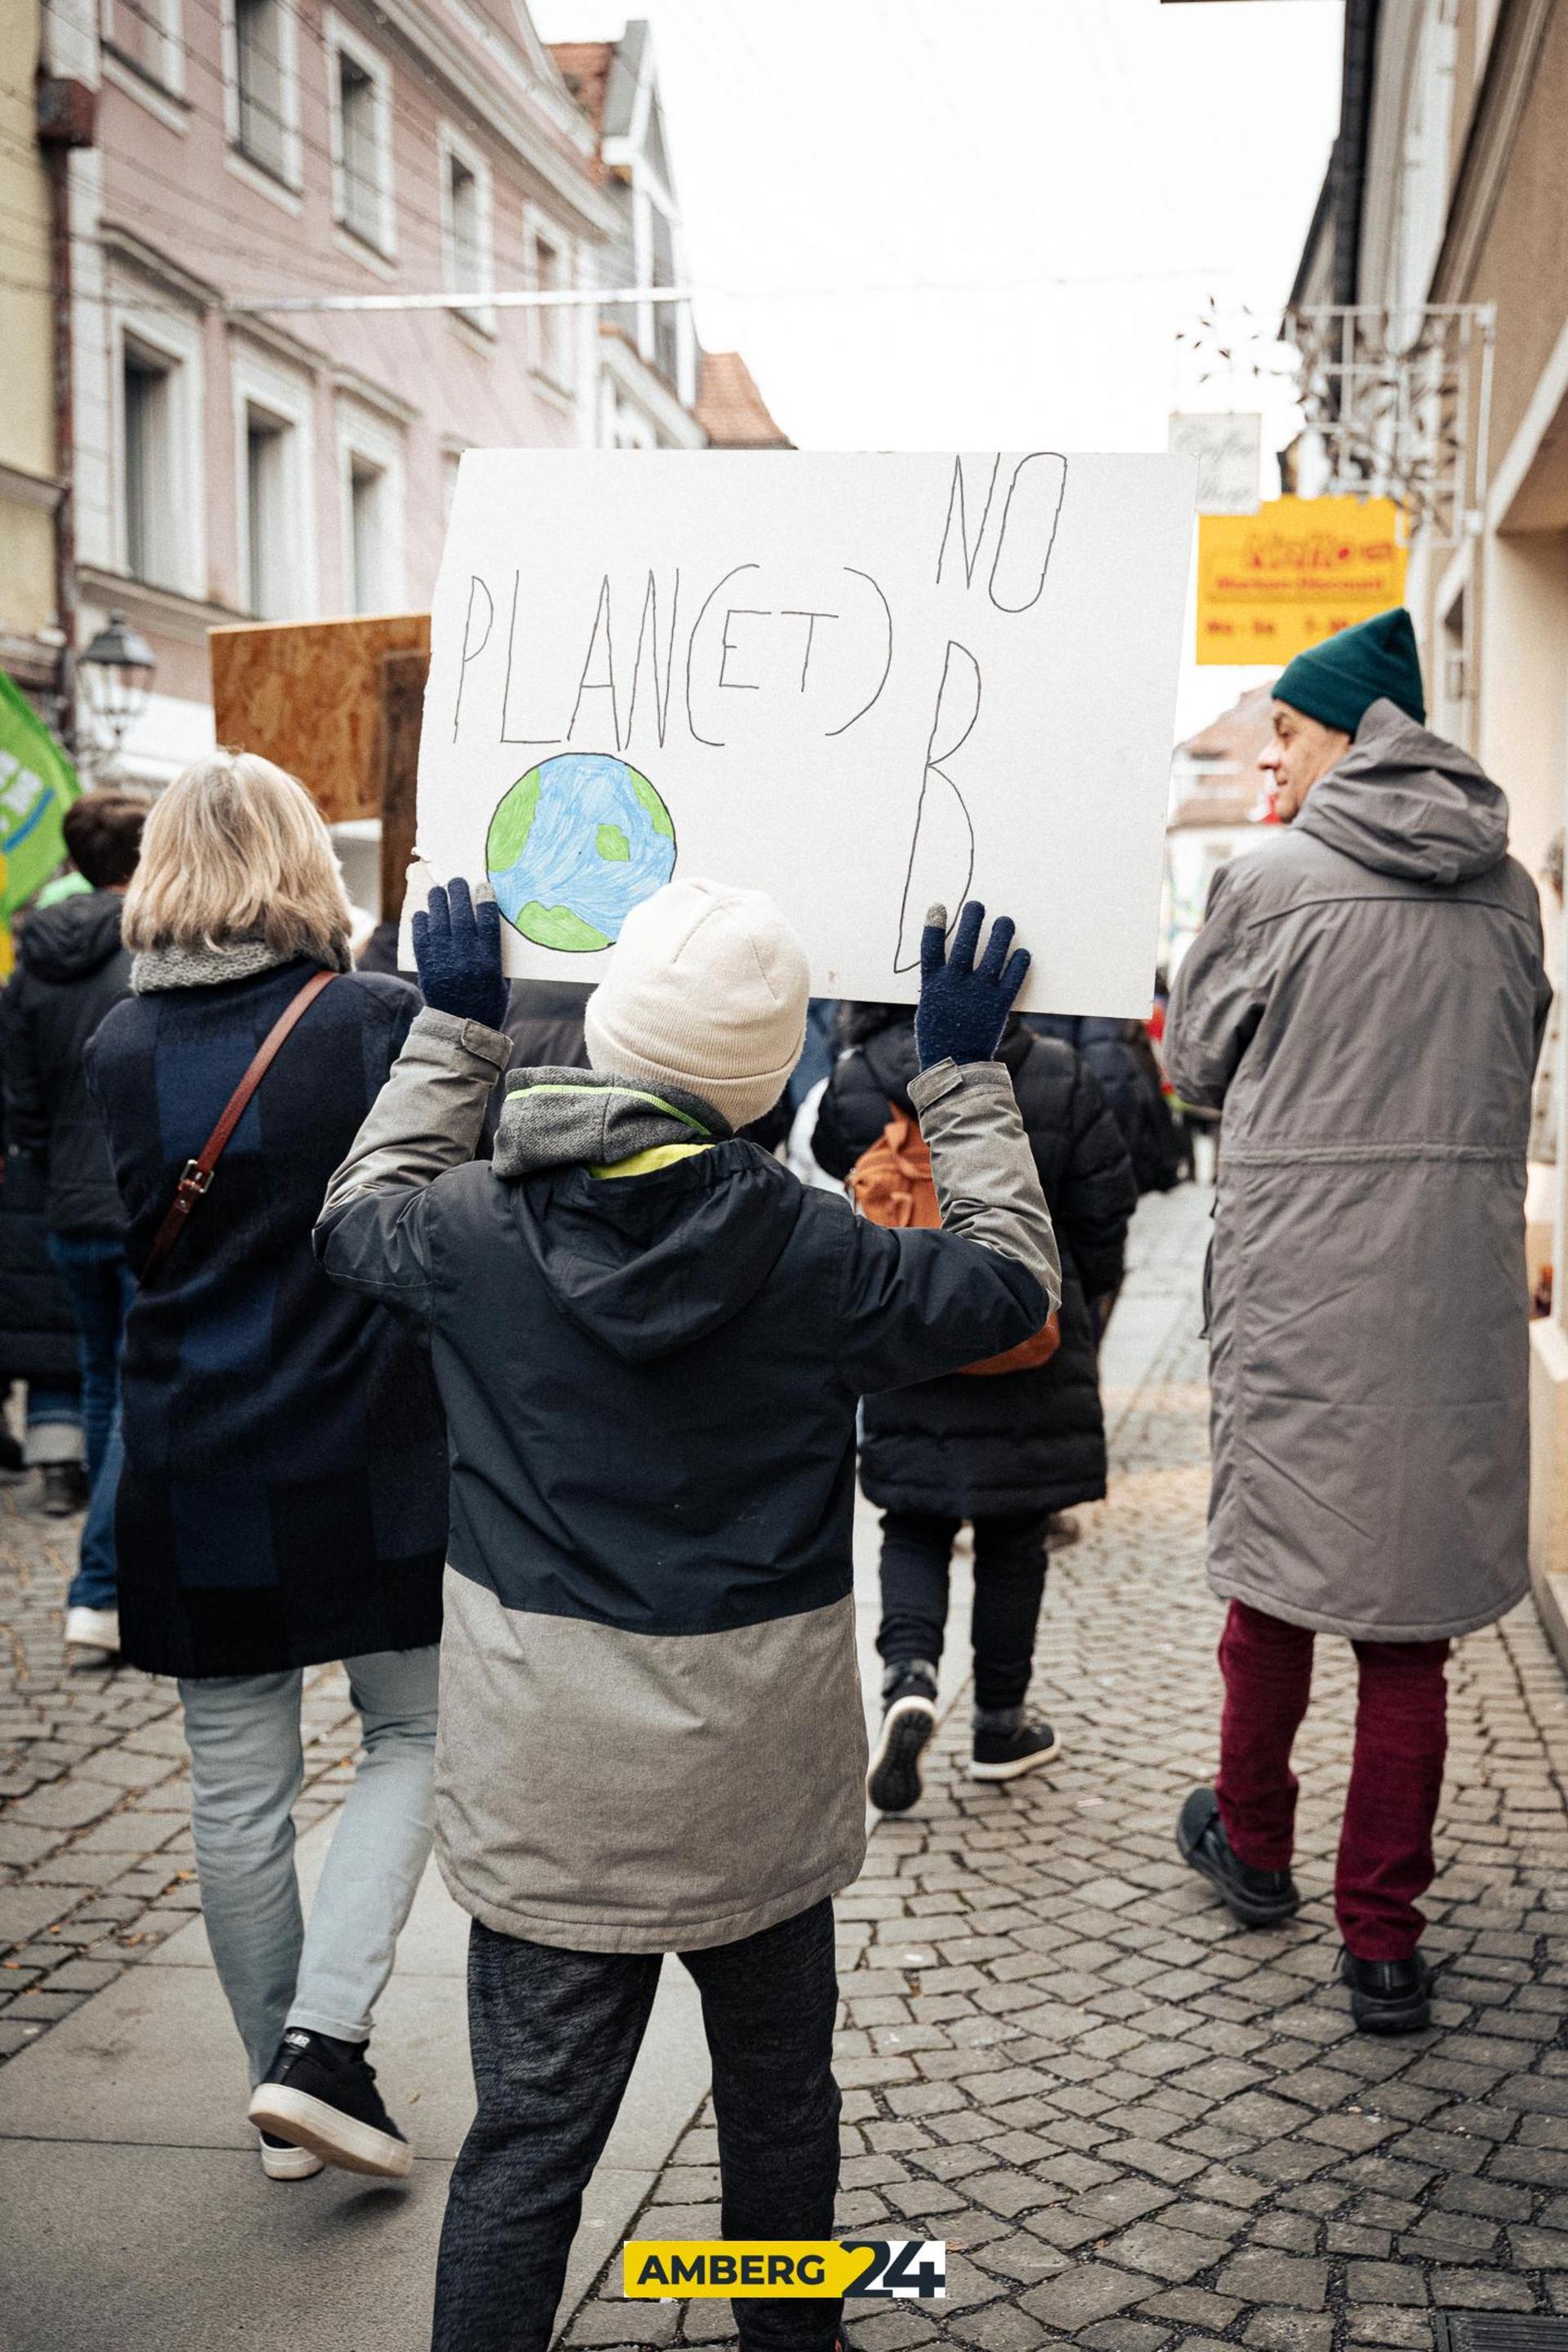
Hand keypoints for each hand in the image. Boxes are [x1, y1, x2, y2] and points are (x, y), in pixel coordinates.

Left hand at [411, 878, 508, 1030]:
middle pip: (461, 915)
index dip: (485, 900)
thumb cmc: (488, 1003)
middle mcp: (466, 958)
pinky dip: (421, 923)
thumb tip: (492, 926)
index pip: (487, 921)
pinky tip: (424, 913)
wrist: (460, 1029)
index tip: (483, 886)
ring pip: (439, 922)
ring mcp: (444, 962)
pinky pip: (421, 938)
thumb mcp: (503, 981)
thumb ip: (499, 956)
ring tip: (439, 892)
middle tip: (457, 881)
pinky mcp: (427, 967)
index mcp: (489, 961)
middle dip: (459, 893)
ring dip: (438, 902)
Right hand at [915, 900, 1030, 1070]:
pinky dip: (1019, 962)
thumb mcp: (929, 1008)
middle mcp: (957, 983)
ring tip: (1005, 921)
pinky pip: (1014, 976)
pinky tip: (1022, 953)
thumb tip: (948, 963)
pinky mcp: (1000, 1004)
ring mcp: (980, 993)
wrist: (956, 1065)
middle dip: (973, 918)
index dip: (935, 924)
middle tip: (977, 906)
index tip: (939, 907)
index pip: (932, 947)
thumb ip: (938, 984)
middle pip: (966, 940)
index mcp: (934, 984)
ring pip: (994, 952)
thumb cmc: (939, 1036)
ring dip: (1001, 932)